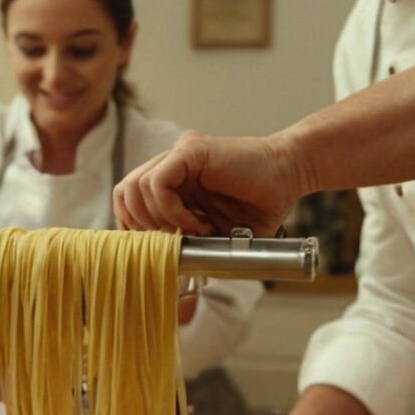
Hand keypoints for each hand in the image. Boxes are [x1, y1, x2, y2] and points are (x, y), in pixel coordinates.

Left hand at [114, 130, 300, 237]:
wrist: (289, 177)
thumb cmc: (257, 206)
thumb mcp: (212, 232)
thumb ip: (184, 238)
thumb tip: (156, 264)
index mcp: (171, 183)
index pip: (127, 201)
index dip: (133, 228)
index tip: (156, 249)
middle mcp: (169, 166)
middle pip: (124, 193)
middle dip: (141, 226)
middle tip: (172, 242)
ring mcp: (178, 156)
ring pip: (136, 187)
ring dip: (160, 219)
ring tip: (192, 231)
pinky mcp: (191, 150)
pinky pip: (158, 182)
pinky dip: (169, 209)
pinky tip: (194, 221)